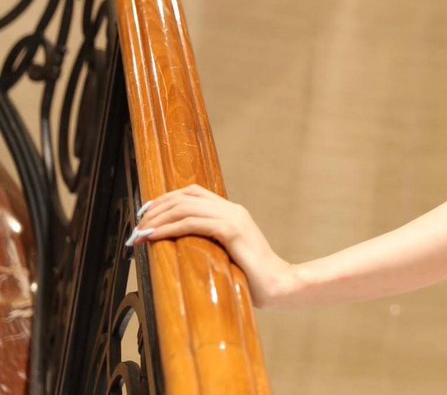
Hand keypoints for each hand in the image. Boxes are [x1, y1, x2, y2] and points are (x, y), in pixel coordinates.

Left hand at [129, 184, 297, 309]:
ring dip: (157, 218)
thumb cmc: (254, 277)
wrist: (279, 285)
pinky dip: (168, 228)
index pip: (194, 192)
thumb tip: (182, 248)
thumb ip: (212, 244)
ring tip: (140, 233)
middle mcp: (233, 209)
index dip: (166, 199)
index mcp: (233, 212)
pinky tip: (154, 237)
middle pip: (185, 196)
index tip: (146, 214)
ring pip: (185, 207)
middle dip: (156, 208)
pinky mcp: (231, 230)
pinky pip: (192, 223)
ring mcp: (233, 217)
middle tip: (137, 226)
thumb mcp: (230, 254)